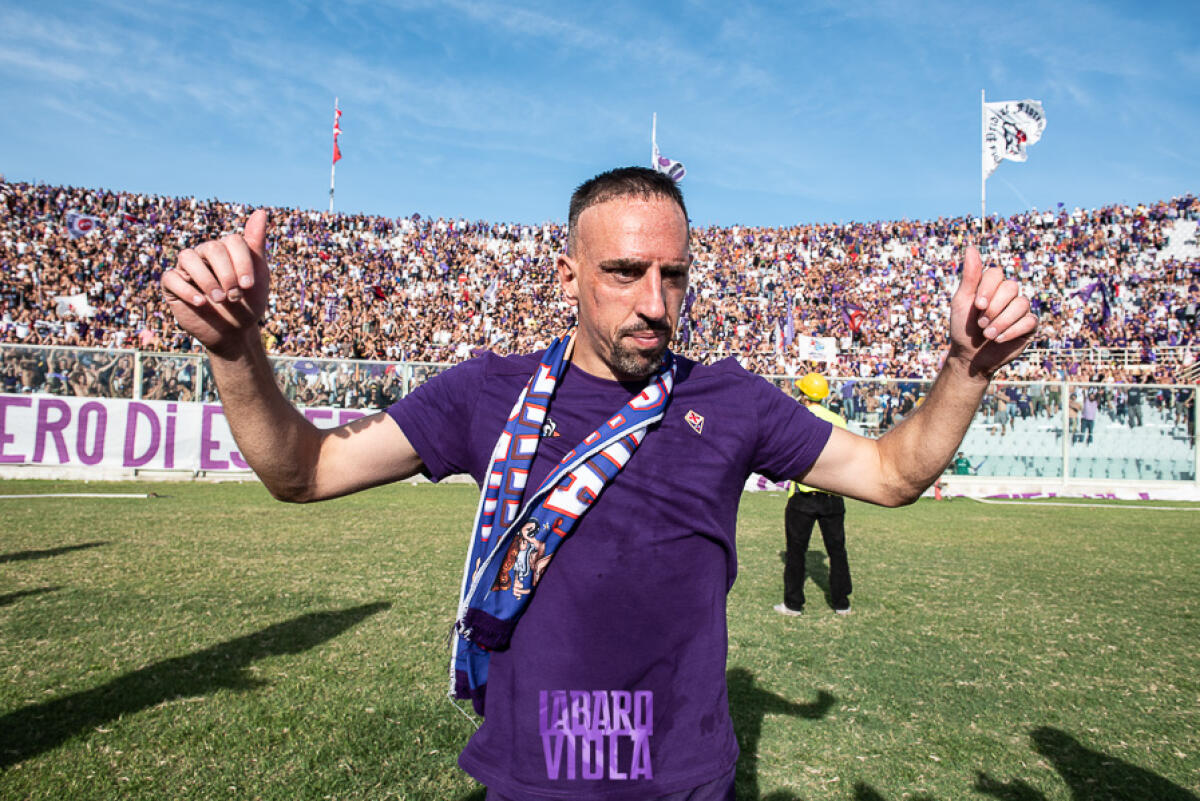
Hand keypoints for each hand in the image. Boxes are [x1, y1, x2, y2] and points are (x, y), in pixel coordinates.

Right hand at [162, 210, 269, 355]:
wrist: (234, 331)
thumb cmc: (248, 301)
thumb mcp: (258, 275)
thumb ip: (256, 244)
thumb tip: (261, 211)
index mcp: (226, 249)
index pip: (232, 241)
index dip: (242, 262)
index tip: (248, 285)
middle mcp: (204, 254)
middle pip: (212, 248)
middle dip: (226, 274)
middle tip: (235, 296)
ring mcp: (187, 268)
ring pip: (187, 257)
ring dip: (206, 279)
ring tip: (218, 299)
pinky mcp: (172, 285)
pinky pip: (171, 278)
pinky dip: (187, 289)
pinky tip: (201, 303)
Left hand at [948, 245, 1037, 378]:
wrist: (969, 356)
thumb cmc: (963, 327)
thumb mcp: (962, 301)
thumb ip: (970, 276)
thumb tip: (971, 248)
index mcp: (992, 286)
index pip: (997, 274)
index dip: (988, 288)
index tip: (977, 305)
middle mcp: (1008, 295)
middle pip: (1011, 288)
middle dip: (994, 308)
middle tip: (980, 324)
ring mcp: (1020, 309)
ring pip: (1021, 304)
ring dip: (1001, 321)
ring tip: (988, 334)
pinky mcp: (1029, 326)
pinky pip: (1029, 321)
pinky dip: (1012, 331)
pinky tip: (999, 339)